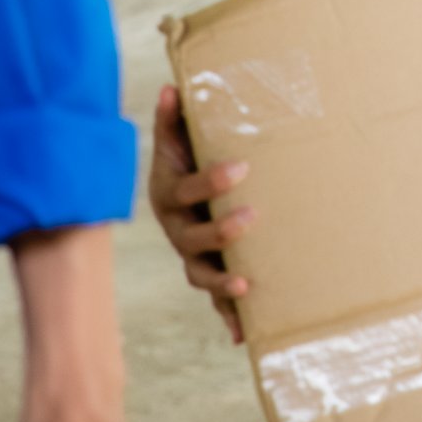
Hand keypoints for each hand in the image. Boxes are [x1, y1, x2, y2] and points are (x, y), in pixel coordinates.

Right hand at [149, 86, 252, 343]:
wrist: (182, 197)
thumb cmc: (187, 162)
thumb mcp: (178, 142)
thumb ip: (174, 119)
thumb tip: (172, 86)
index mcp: (170, 195)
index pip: (186, 190)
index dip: (211, 182)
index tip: (240, 168)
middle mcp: (178, 230)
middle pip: (192, 239)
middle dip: (220, 232)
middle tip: (250, 219)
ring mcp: (192, 256)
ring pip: (201, 275)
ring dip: (222, 283)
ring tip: (246, 284)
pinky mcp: (210, 275)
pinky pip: (216, 302)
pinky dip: (229, 319)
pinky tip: (245, 334)